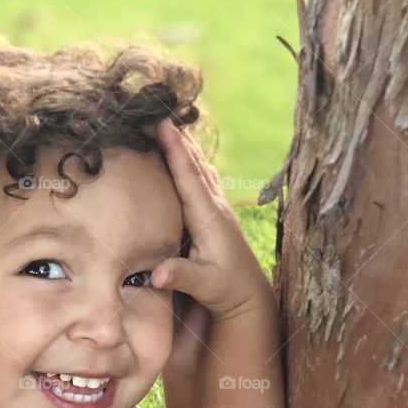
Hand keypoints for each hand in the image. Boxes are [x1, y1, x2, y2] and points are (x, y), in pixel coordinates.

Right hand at [146, 117, 273, 323]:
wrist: (250, 297)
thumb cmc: (226, 291)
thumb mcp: (204, 286)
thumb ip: (182, 277)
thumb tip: (158, 274)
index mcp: (209, 217)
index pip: (188, 176)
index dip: (175, 149)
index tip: (161, 122)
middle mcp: (215, 206)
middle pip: (194, 163)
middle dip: (177, 136)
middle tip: (157, 109)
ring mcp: (218, 208)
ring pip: (200, 168)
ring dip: (184, 144)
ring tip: (168, 123)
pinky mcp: (216, 214)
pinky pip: (201, 178)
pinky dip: (190, 160)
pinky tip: (186, 152)